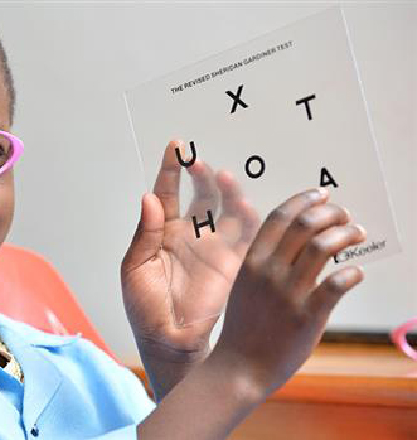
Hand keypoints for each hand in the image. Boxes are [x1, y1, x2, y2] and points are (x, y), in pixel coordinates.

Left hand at [121, 140, 258, 359]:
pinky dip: (247, 215)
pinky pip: (245, 233)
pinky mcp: (232, 262)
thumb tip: (148, 198)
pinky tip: (242, 201)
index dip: (171, 169)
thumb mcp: (134, 269)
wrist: (169, 341)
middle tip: (199, 160)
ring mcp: (212, 246)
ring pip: (224, 208)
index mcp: (161, 233)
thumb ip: (144, 234)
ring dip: (225, 190)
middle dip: (200, 173)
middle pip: (199, 194)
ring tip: (222, 176)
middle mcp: (189, 234)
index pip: (167, 193)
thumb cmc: (145, 309)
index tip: (175, 146)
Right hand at [211, 187, 365, 393]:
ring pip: (324, 246)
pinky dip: (352, 273)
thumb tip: (300, 241)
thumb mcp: (245, 286)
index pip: (279, 217)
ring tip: (356, 234)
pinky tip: (356, 272)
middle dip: (331, 213)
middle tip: (344, 215)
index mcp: (252, 261)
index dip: (303, 200)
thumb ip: (266, 263)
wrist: (241, 367)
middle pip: (305, 224)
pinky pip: (337, 284)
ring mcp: (288, 293)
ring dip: (346, 234)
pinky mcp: (307, 315)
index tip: (321, 194)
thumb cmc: (245, 327)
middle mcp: (269, 272)